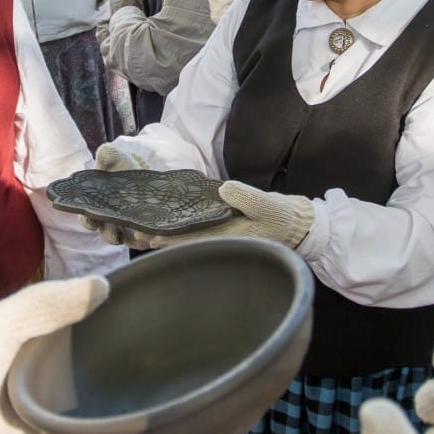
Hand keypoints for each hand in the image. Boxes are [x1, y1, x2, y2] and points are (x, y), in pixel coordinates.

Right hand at [79, 145, 151, 248]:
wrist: (144, 170)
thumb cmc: (122, 165)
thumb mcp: (115, 157)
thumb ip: (107, 155)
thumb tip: (104, 152)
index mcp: (96, 208)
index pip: (88, 219)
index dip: (89, 220)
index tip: (92, 219)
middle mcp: (110, 222)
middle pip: (108, 235)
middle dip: (111, 235)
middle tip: (117, 231)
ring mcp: (128, 229)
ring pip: (128, 240)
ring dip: (133, 239)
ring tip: (140, 233)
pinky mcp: (145, 231)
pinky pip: (146, 240)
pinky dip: (149, 239)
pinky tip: (154, 234)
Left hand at [148, 181, 313, 249]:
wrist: (297, 225)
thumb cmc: (283, 217)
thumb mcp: (268, 204)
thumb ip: (247, 197)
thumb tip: (223, 189)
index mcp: (229, 239)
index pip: (194, 241)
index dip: (171, 239)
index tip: (151, 235)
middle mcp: (221, 241)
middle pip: (185, 243)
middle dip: (163, 239)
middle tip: (136, 233)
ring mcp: (222, 237)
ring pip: (189, 239)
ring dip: (168, 236)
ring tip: (143, 230)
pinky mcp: (224, 229)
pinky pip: (198, 231)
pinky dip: (182, 228)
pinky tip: (168, 223)